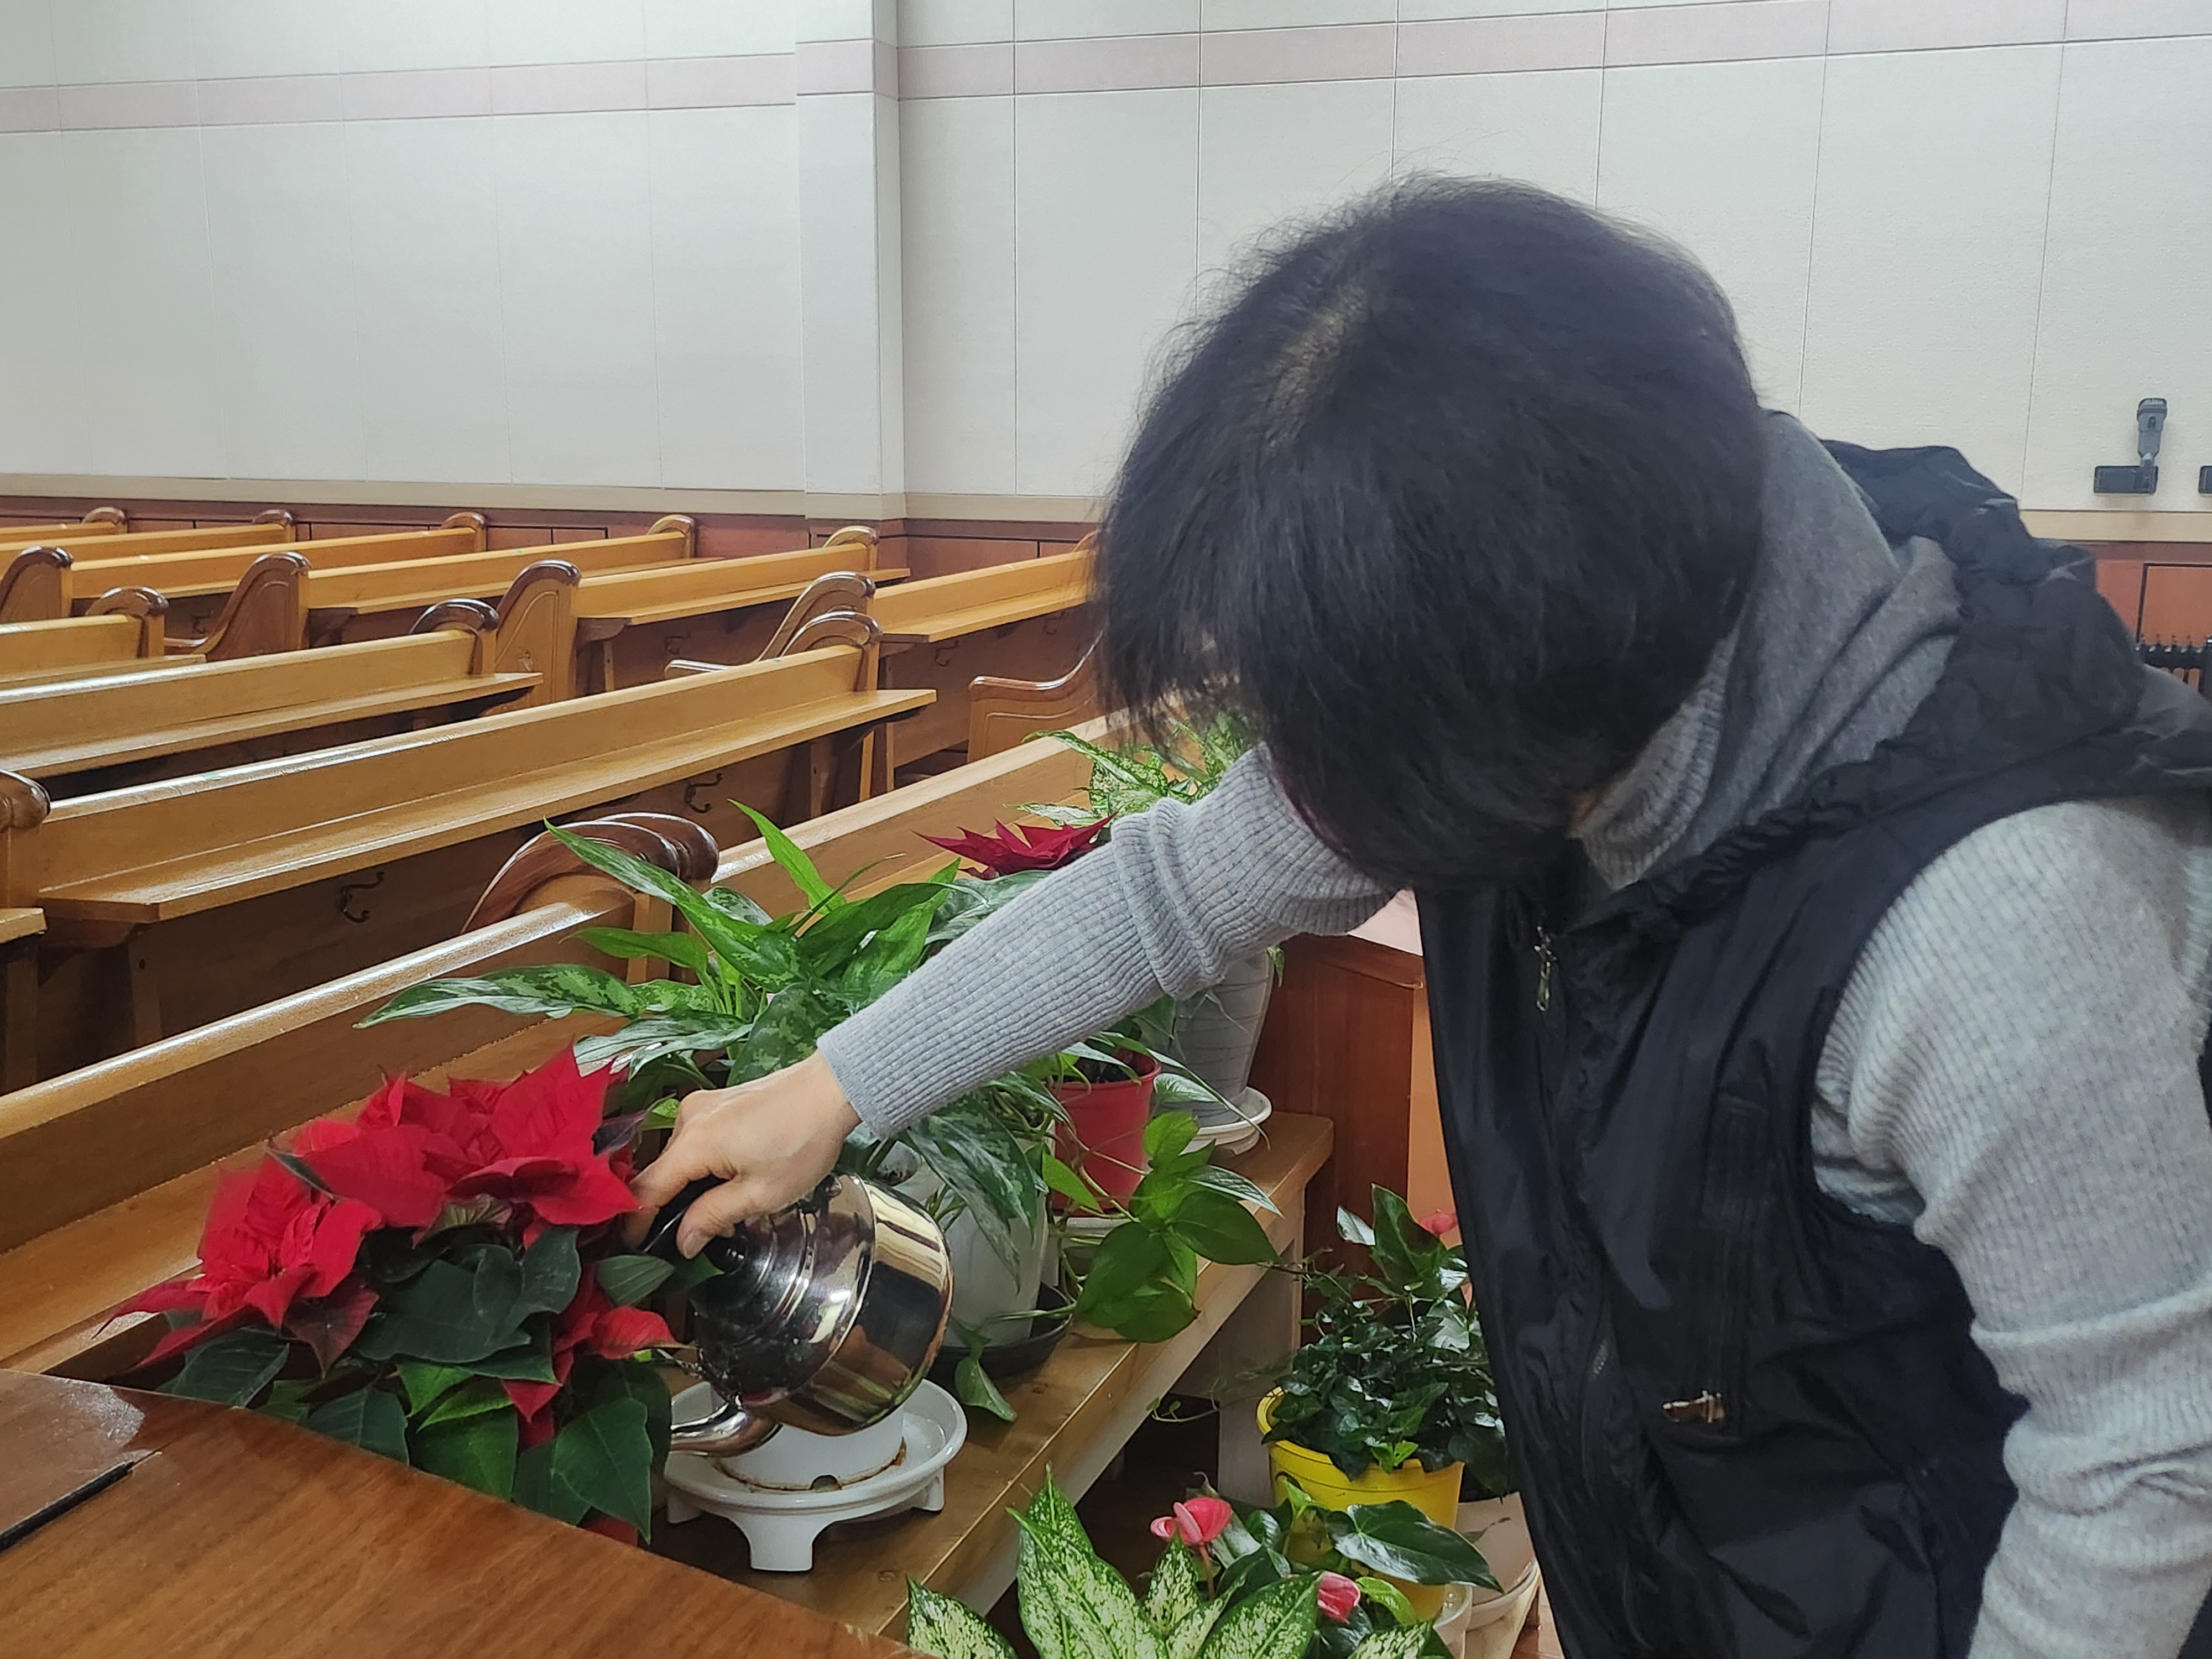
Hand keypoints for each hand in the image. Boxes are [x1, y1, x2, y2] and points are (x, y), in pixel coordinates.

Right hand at [627, 1052, 860, 1256]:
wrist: (832, 1089)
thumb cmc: (802, 1142)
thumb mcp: (761, 1194)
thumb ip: (713, 1217)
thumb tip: (683, 1242)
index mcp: (693, 1142)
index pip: (646, 1190)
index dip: (637, 1223)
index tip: (638, 1249)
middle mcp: (688, 1118)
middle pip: (662, 1172)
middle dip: (671, 1208)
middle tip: (694, 1238)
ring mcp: (702, 1105)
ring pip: (680, 1157)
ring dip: (692, 1187)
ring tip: (722, 1212)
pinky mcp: (718, 1101)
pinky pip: (697, 1140)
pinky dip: (704, 1165)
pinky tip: (730, 1181)